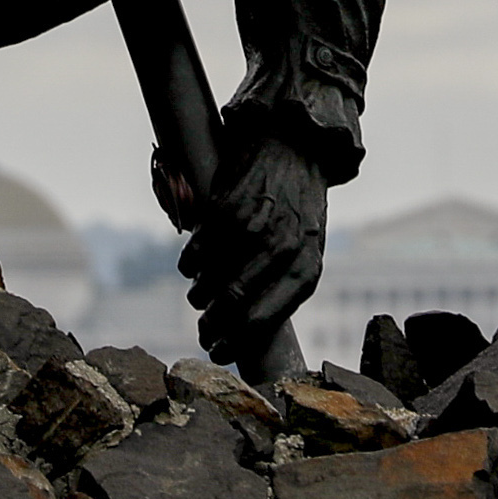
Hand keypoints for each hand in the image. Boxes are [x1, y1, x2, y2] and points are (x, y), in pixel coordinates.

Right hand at [181, 126, 327, 365]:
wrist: (296, 145)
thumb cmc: (299, 207)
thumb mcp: (307, 248)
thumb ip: (284, 283)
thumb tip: (248, 329)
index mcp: (306, 268)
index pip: (264, 322)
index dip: (235, 343)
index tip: (219, 353)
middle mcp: (283, 250)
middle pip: (233, 305)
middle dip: (211, 327)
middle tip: (203, 333)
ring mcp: (255, 227)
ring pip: (211, 279)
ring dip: (198, 296)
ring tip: (198, 297)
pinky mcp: (230, 206)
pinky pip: (199, 249)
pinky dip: (189, 264)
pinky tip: (190, 267)